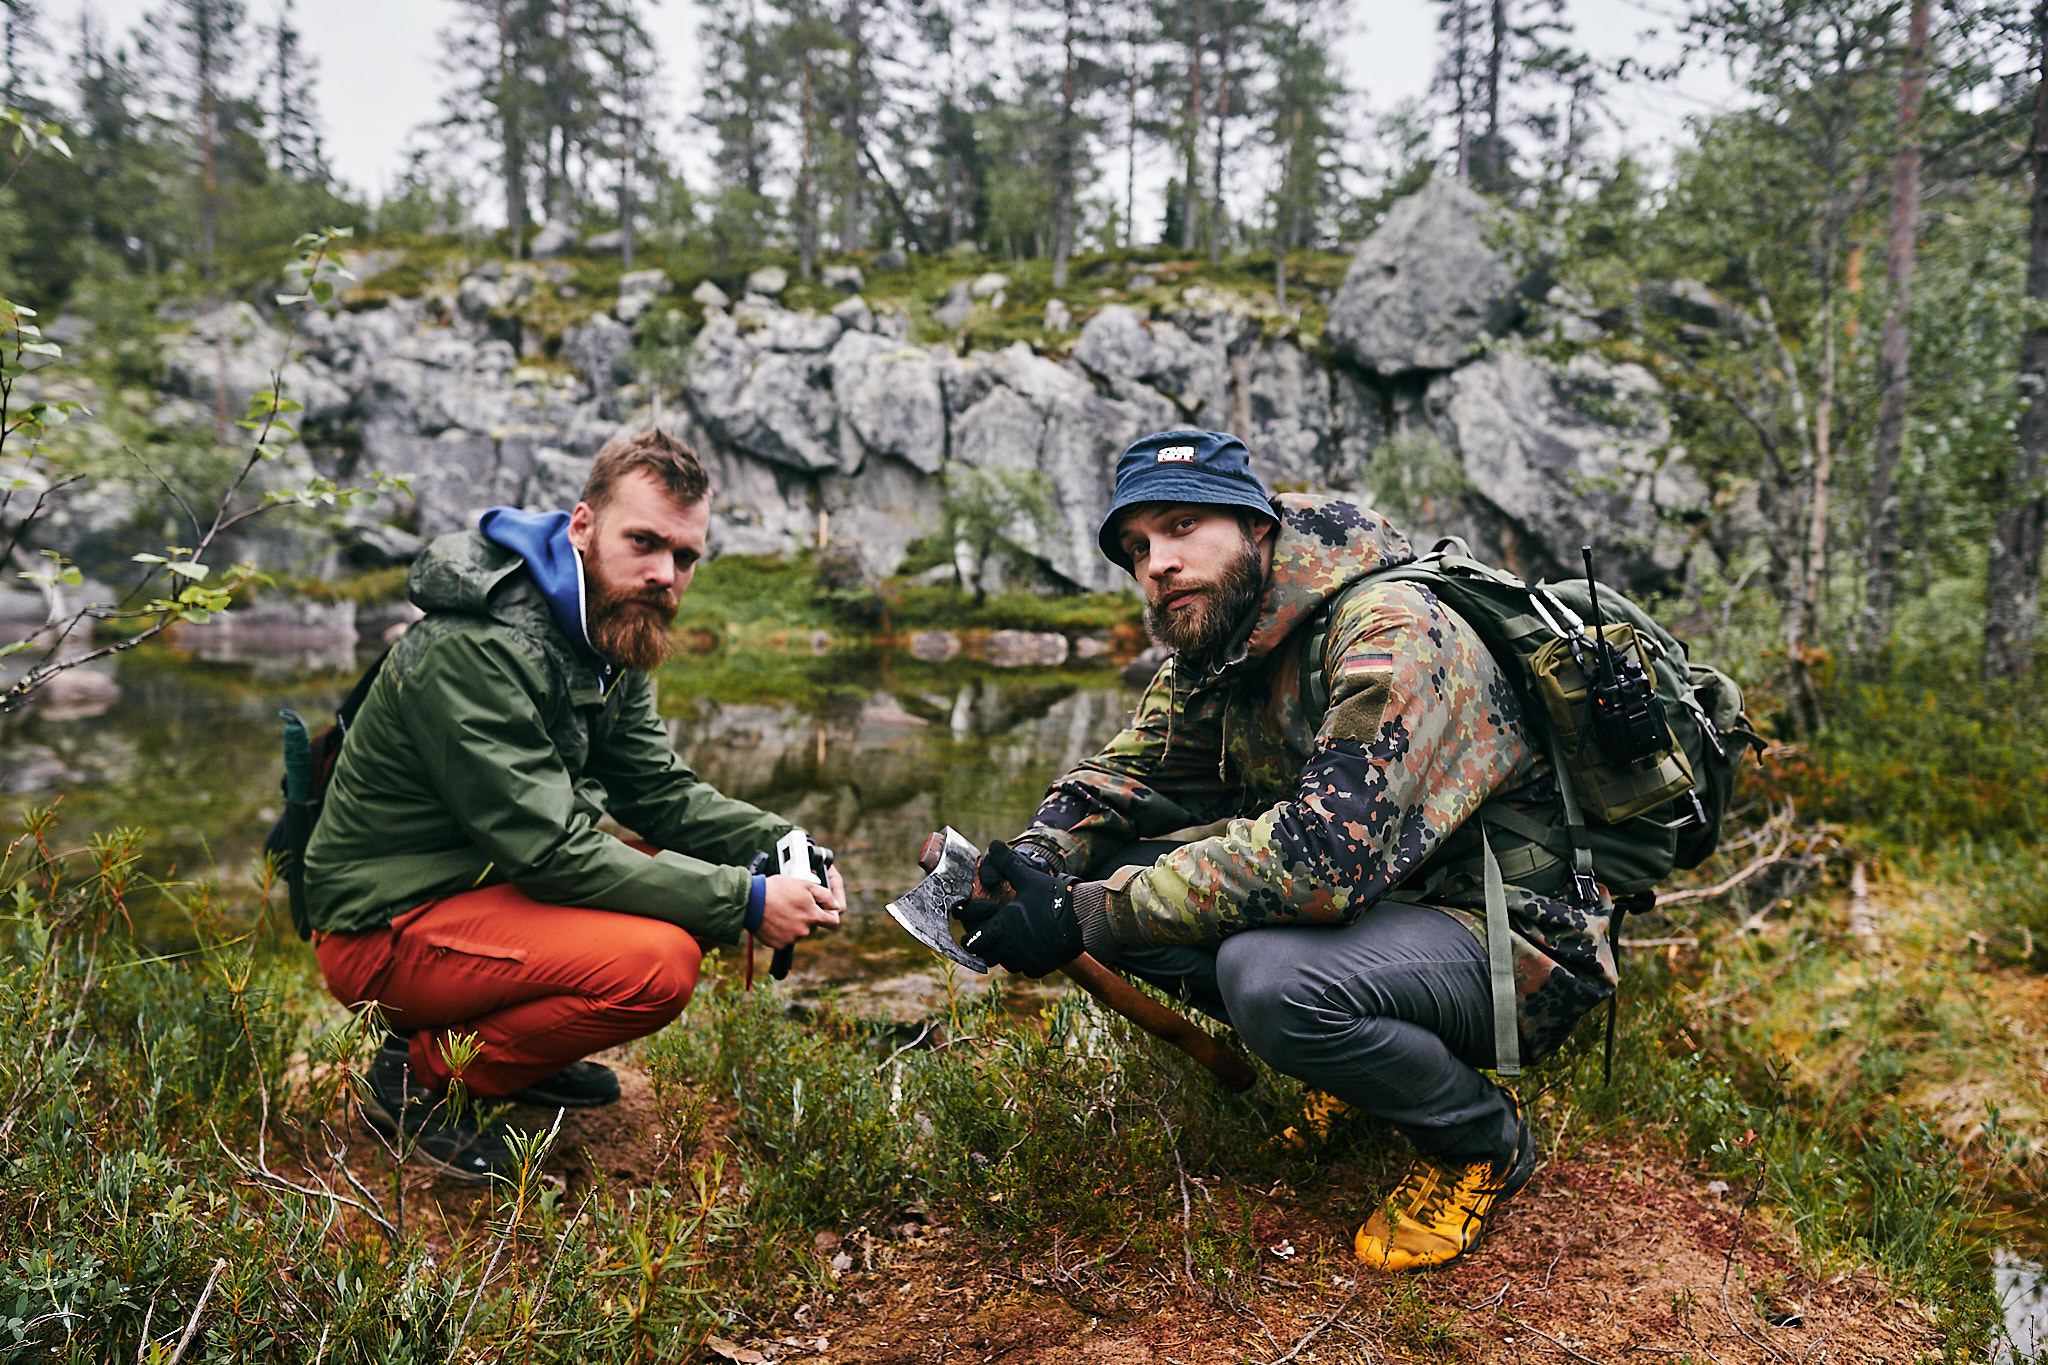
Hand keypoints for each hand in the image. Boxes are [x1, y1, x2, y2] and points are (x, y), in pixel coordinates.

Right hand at [758, 873, 838, 949]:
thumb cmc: (777, 889)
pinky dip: (783, 931)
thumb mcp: (804, 884)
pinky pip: (786, 939)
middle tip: (795, 904)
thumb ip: (825, 895)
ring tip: (782, 910)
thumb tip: (834, 905)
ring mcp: (791, 940)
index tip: (825, 910)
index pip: (833, 922)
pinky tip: (776, 919)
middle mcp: (804, 931)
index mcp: (813, 917)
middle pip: (814, 926)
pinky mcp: (779, 944)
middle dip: (808, 916)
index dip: (831, 915)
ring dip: (795, 923)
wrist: (751, 901)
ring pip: (799, 932)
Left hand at [957, 841, 1082, 977]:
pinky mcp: (1040, 968)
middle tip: (993, 934)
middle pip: (985, 956)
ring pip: (1005, 964)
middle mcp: (1009, 948)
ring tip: (1013, 939)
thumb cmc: (1051, 896)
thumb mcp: (1027, 877)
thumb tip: (994, 845)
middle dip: (986, 946)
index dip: (972, 935)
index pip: (972, 942)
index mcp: (1001, 927)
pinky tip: (1031, 947)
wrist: (1081, 918)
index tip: (978, 928)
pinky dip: (1025, 962)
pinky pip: (1026, 970)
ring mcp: (1025, 960)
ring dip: (1005, 954)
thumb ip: (1007, 863)